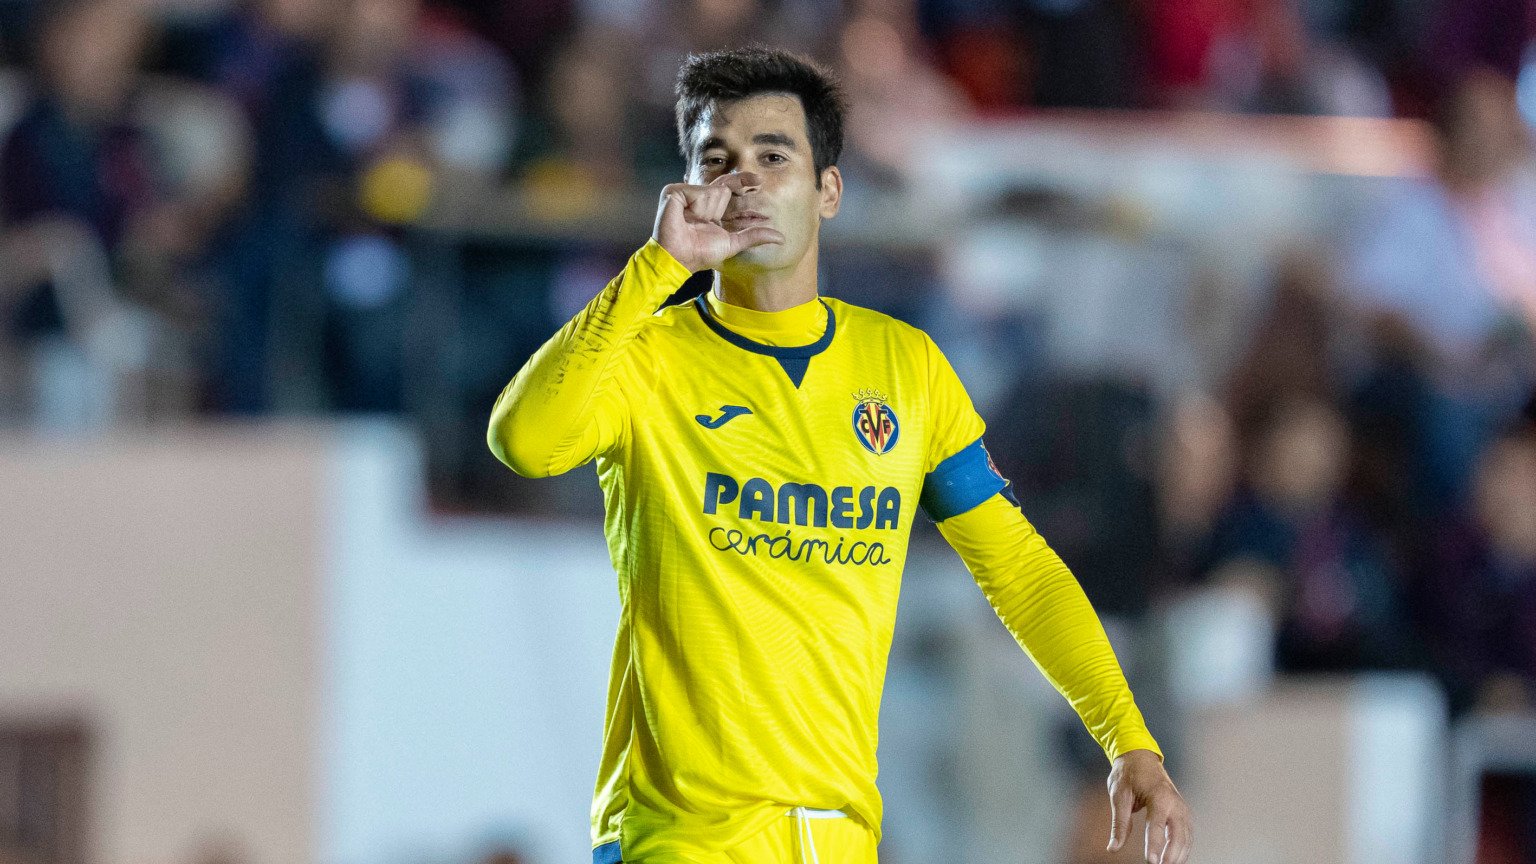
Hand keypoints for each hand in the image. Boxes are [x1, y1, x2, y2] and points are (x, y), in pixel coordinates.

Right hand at [652, 172, 783, 271]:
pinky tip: (688, 217)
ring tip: (695, 222)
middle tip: (729, 204)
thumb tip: (781, 238)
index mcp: (710, 207)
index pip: (729, 187)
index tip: (759, 181)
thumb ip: (754, 236)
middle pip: (723, 185)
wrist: (679, 258)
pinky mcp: (673, 192)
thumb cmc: (700, 253)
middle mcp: (698, 197)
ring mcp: (685, 193)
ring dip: (709, 210)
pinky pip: (698, 192)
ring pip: (712, 190)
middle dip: (730, 194)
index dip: (743, 181)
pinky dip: (698, 205)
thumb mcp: (733, 243)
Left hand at [1107, 749, 1191, 863]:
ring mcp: (1182, 808)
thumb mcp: (1119, 796)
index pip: (1157, 826)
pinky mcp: (1182, 813)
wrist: (1141, 758)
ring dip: (1178, 855)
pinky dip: (1182, 848)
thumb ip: (1119, 824)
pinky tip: (1173, 859)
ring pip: (1186, 837)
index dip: (1154, 846)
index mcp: (1159, 797)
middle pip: (1179, 835)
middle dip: (1171, 855)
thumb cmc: (1128, 774)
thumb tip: (1113, 847)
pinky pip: (1186, 834)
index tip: (1151, 862)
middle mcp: (1175, 803)